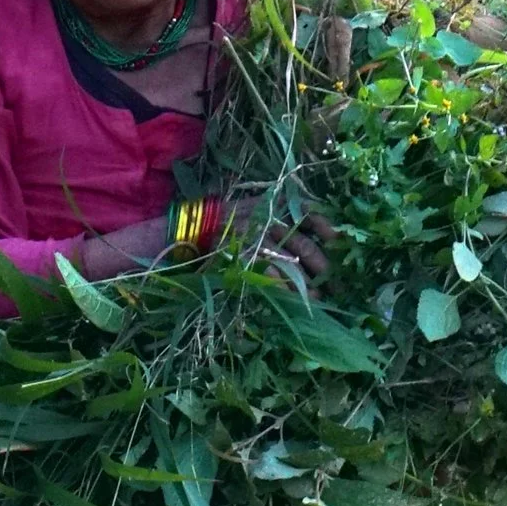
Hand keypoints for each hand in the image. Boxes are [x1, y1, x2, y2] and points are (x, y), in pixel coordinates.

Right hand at [69, 206, 333, 285]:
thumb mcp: (237, 213)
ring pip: (286, 261)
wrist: (169, 235)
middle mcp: (256, 218)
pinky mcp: (237, 258)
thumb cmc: (205, 228)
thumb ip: (263, 219)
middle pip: (298, 238)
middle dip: (319, 260)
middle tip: (329, 277)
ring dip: (303, 282)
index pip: (300, 207)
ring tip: (314, 298)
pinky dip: (280, 290)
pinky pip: (266, 276)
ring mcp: (246, 239)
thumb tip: (294, 236)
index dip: (322, 222)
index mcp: (259, 204)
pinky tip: (289, 301)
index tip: (337, 237)